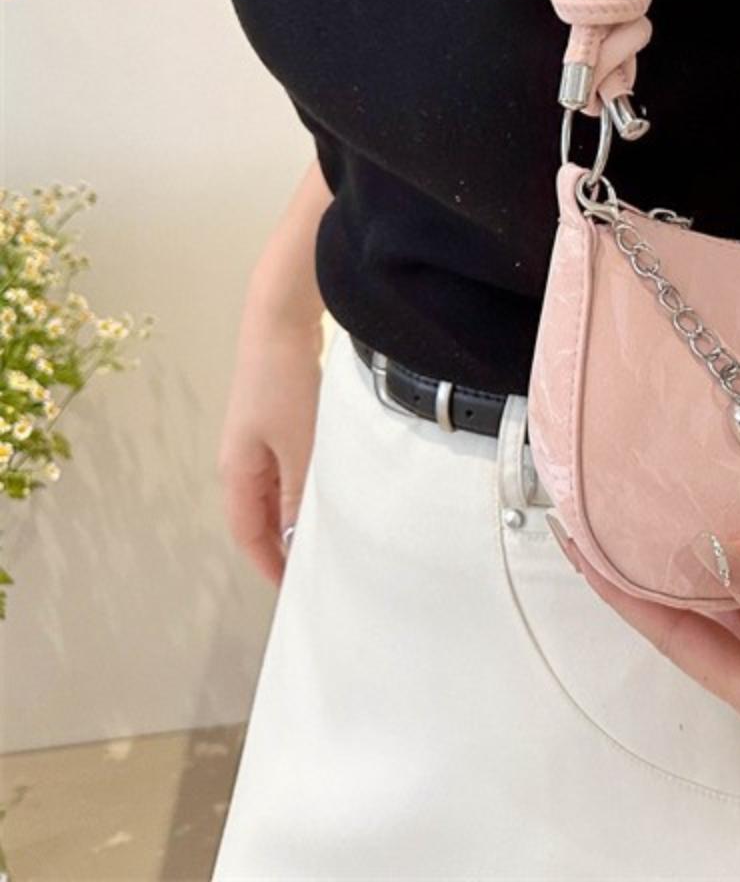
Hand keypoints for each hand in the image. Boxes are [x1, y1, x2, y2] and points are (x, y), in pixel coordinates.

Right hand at [216, 302, 322, 586]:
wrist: (280, 319)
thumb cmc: (284, 383)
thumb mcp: (298, 445)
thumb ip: (300, 493)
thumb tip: (300, 539)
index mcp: (237, 471)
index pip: (248, 533)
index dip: (269, 563)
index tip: (294, 589)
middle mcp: (242, 459)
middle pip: (261, 514)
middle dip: (285, 543)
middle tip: (319, 566)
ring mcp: (259, 437)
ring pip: (278, 489)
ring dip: (299, 511)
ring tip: (332, 531)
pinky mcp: (279, 417)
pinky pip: (290, 465)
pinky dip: (307, 482)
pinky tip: (333, 485)